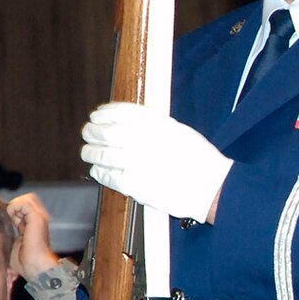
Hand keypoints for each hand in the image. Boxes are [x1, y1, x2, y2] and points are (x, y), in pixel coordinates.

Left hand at [6, 193, 62, 283]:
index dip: (12, 210)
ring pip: (26, 198)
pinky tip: (14, 221)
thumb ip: (10, 231)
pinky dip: (15, 209)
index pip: (23, 206)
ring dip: (15, 207)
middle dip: (15, 206)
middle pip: (27, 198)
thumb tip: (0, 226)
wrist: (35, 267)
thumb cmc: (24, 261)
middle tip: (11, 221)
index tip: (7, 222)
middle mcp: (39, 217)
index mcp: (34, 223)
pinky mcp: (37, 217)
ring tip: (13, 221)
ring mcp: (40, 216)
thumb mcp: (14, 242)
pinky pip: (23, 203)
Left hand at [81, 102, 232, 223]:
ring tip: (87, 152)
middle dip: (92, 131)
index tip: (97, 114)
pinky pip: (108, 176)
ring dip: (91, 152)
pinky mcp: (134, 184)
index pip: (121, 112)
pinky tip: (97, 170)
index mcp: (156, 124)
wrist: (211, 187)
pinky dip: (100, 172)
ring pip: (102, 154)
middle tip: (87, 132)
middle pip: (106, 132)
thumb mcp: (179, 131)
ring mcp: (137, 162)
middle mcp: (144, 140)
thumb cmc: (200, 161)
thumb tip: (129, 123)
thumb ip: (154, 126)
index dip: (105, 113)